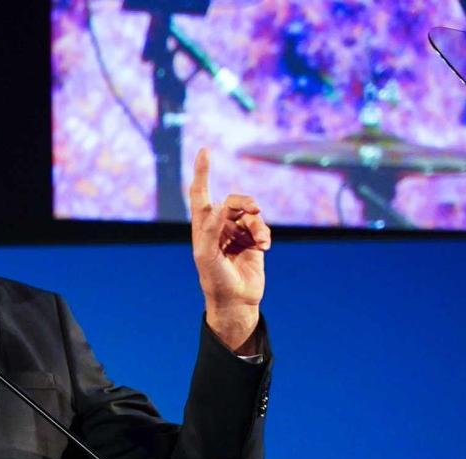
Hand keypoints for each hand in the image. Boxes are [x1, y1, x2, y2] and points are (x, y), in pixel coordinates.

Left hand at [189, 148, 269, 352]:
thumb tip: (222, 205)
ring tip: (259, 241)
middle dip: (243, 201)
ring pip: (251, 213)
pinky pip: (262, 226)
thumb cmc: (214, 280)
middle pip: (232, 200)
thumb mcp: (207, 256)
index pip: (200, 194)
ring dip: (257, 224)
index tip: (205, 150)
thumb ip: (212, 229)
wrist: (235, 301)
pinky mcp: (253, 241)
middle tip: (253, 207)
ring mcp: (237, 233)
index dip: (202, 173)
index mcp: (202, 228)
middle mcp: (219, 227)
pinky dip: (264, 234)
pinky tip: (264, 248)